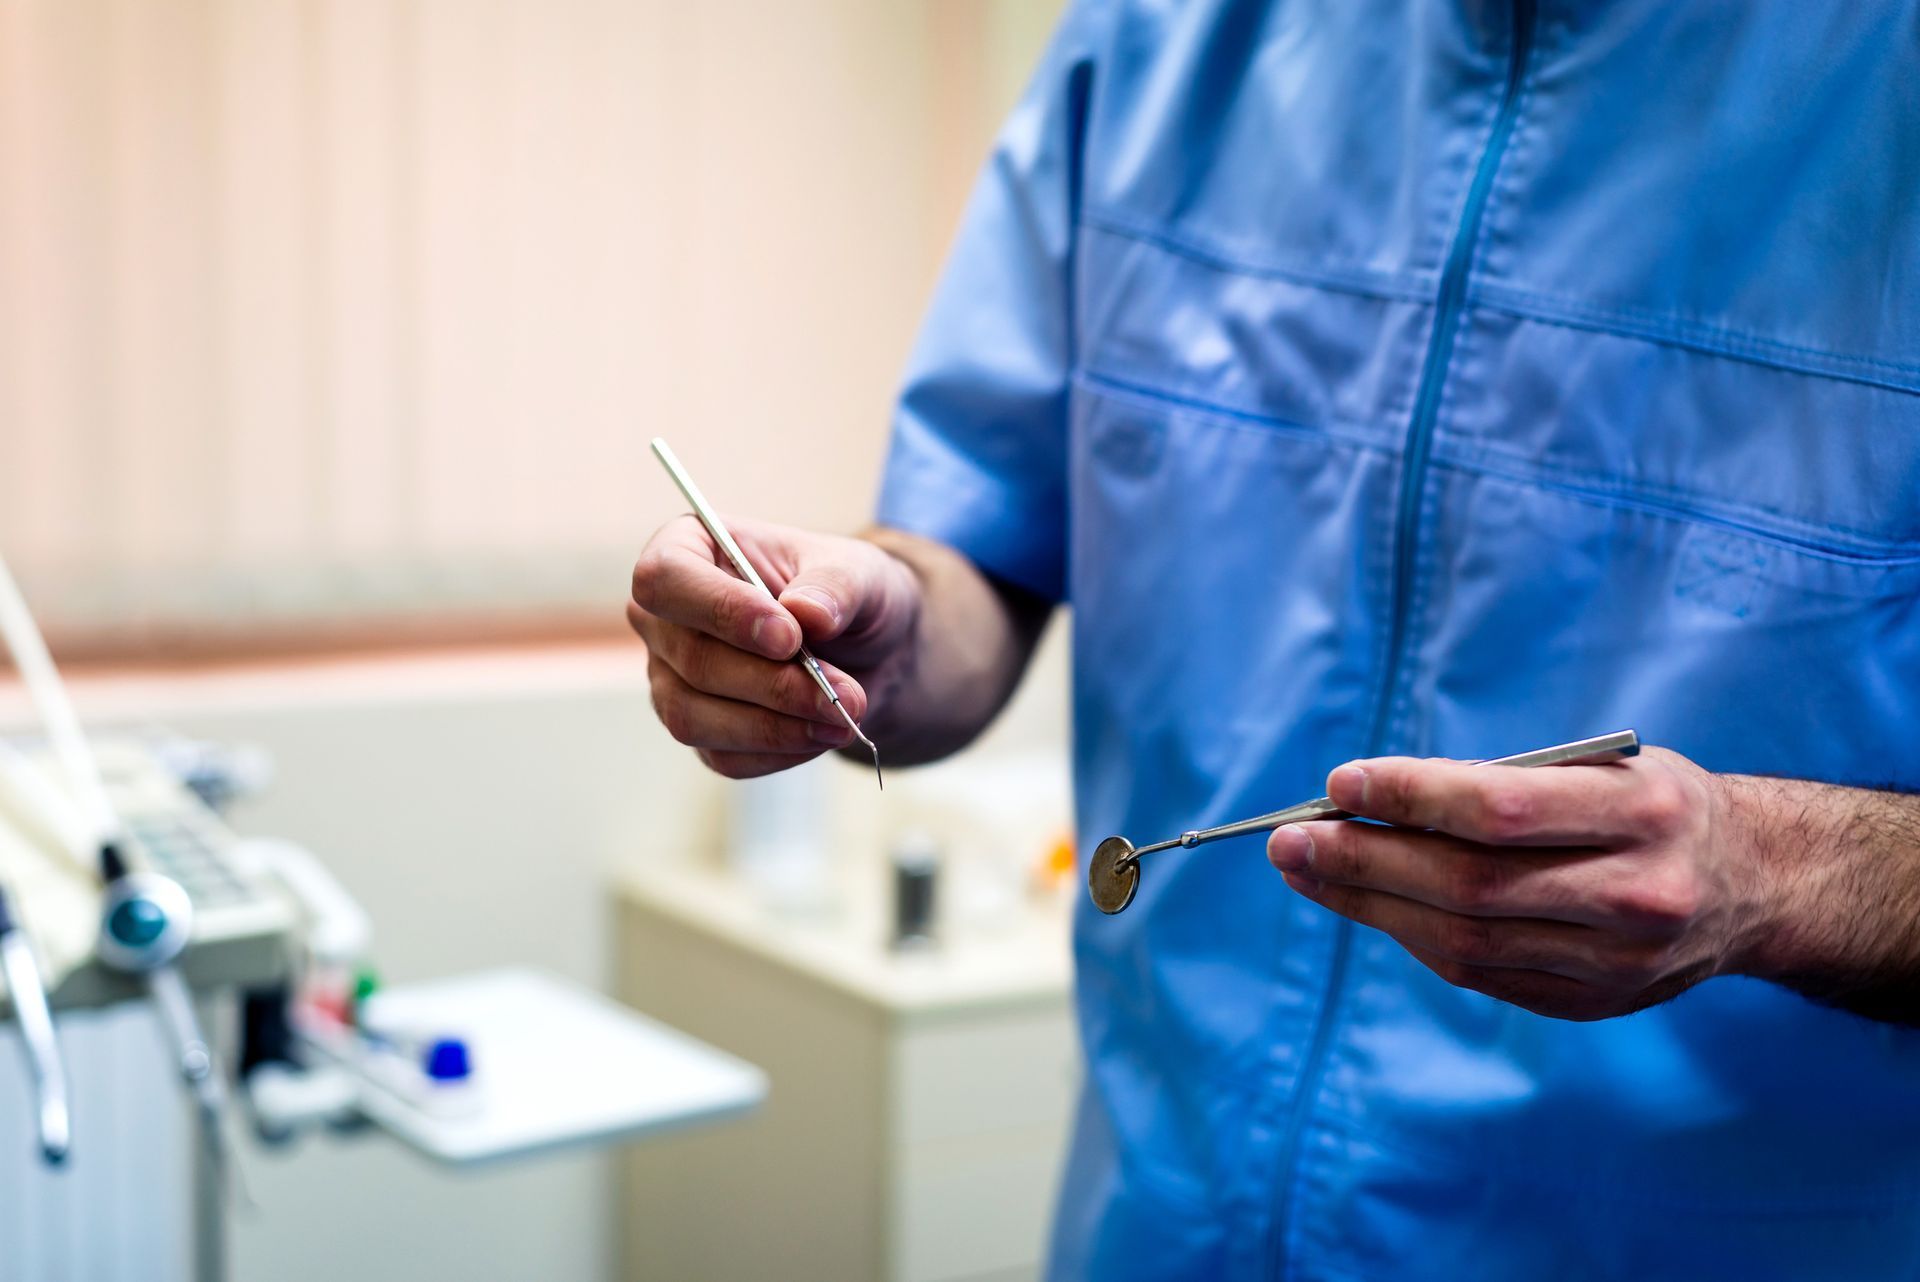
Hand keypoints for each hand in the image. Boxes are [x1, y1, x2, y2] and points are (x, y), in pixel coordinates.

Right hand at [628, 515, 920, 777]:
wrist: (864, 650)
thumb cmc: (845, 595)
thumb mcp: (859, 573)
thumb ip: (836, 587)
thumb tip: (807, 614)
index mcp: (688, 548)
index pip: (664, 579)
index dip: (722, 611)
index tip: (789, 637)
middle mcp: (664, 617)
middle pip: (691, 659)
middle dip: (773, 685)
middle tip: (841, 696)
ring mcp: (672, 677)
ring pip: (694, 717)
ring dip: (774, 727)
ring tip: (841, 720)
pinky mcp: (697, 727)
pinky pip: (722, 755)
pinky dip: (778, 751)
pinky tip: (821, 735)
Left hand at [1266, 746, 1772, 1020]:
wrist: (1756, 885)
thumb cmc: (1655, 806)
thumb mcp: (1607, 767)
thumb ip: (1505, 784)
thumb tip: (1371, 798)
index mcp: (1645, 814)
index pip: (1504, 809)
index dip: (1412, 796)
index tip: (1340, 783)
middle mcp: (1636, 894)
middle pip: (1470, 884)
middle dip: (1366, 859)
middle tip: (1289, 839)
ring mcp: (1616, 962)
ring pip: (1464, 939)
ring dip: (1368, 902)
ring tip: (1306, 869)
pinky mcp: (1592, 1003)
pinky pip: (1478, 972)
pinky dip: (1410, 935)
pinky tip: (1365, 903)